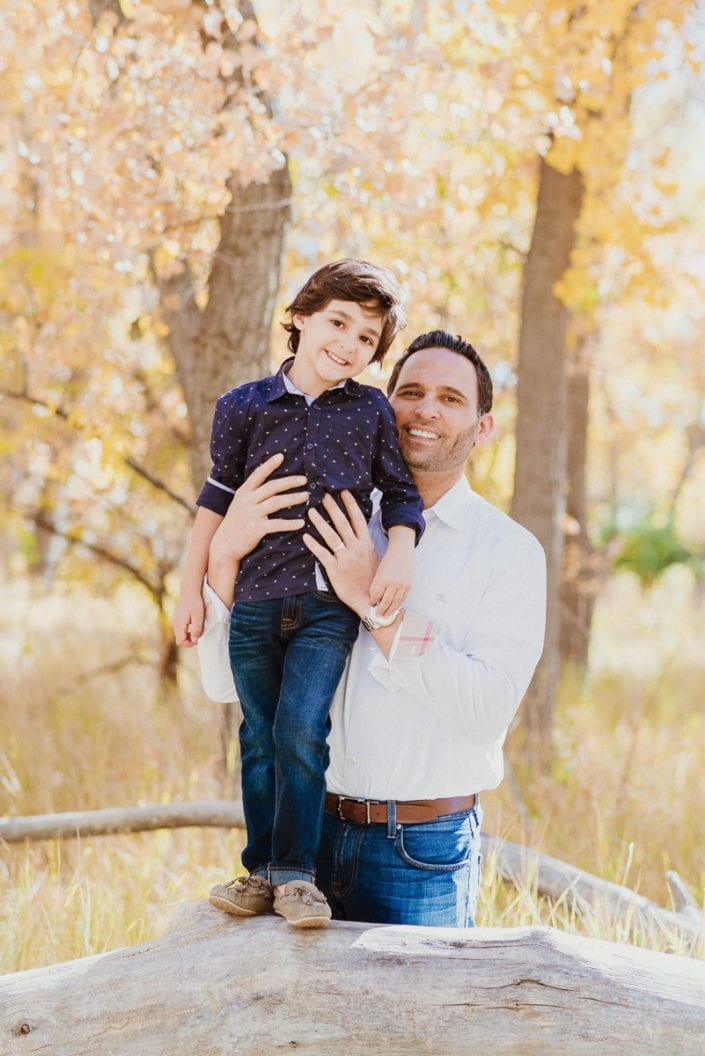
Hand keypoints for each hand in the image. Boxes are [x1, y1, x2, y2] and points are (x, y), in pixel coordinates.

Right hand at [172, 590, 204, 646]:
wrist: (189, 590)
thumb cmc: (195, 603)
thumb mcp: (198, 617)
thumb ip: (196, 629)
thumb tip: (195, 640)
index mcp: (179, 625)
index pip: (181, 641)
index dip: (190, 644)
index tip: (198, 640)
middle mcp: (175, 624)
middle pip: (179, 639)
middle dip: (189, 641)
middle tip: (198, 636)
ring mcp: (175, 621)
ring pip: (179, 634)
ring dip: (188, 636)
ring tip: (197, 631)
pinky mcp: (177, 618)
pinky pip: (180, 629)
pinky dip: (186, 631)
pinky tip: (193, 626)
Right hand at [211, 452, 308, 564]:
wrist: (224, 545)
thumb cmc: (237, 523)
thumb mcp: (240, 503)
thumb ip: (253, 493)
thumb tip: (272, 484)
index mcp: (244, 492)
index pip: (258, 474)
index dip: (269, 465)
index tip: (282, 456)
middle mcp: (247, 501)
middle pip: (271, 486)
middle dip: (289, 481)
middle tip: (305, 479)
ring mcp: (251, 514)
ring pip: (276, 502)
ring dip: (293, 498)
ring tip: (307, 496)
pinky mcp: (255, 529)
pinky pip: (276, 524)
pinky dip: (290, 523)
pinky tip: (301, 523)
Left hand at [302, 490, 378, 616]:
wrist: (370, 602)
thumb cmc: (371, 581)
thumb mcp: (373, 558)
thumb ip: (363, 544)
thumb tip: (356, 530)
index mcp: (367, 544)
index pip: (358, 519)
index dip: (350, 504)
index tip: (343, 491)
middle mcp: (357, 549)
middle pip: (343, 523)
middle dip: (333, 508)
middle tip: (324, 495)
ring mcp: (346, 559)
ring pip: (331, 536)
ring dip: (320, 522)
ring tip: (311, 511)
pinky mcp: (336, 570)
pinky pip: (323, 554)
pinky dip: (314, 545)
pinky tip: (305, 536)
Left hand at [369, 551, 411, 616]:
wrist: (402, 553)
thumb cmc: (388, 561)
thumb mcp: (378, 571)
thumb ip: (376, 585)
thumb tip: (374, 598)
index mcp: (384, 578)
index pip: (376, 595)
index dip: (372, 601)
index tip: (371, 604)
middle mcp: (394, 582)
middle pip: (386, 601)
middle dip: (381, 610)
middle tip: (378, 616)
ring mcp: (403, 585)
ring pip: (396, 602)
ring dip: (390, 611)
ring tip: (386, 616)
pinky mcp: (409, 586)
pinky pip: (403, 598)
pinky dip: (398, 604)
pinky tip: (394, 608)